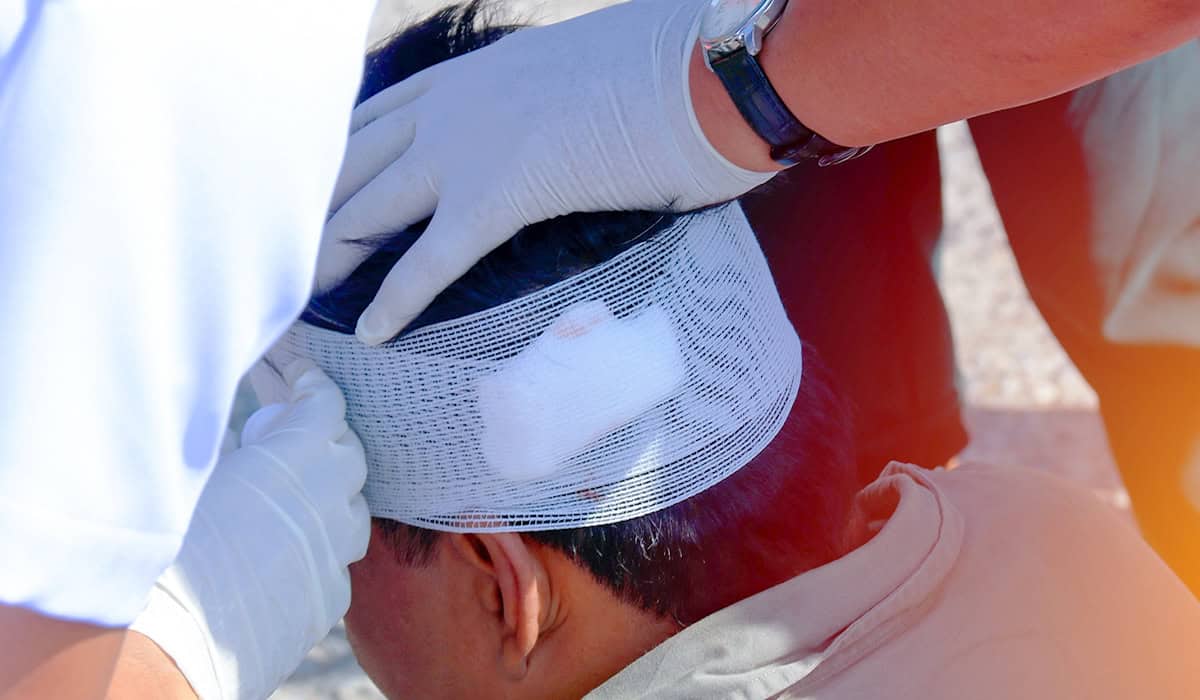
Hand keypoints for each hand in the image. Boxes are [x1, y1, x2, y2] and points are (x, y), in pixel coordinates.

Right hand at [130, 361, 368, 699]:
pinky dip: (315, 545)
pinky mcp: (334, 596)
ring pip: (351, 509)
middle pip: (348, 454)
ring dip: (329, 495)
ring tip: (291, 492)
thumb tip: (237, 427)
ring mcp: (339, 550)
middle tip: (291, 431)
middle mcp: (334, 498)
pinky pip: (334, 557)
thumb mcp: (196, 472)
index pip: (325, 401)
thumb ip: (229, 443)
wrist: (174, 638)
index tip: (298, 375)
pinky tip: (282, 550)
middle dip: (326, 437)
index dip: (310, 381)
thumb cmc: (173, 542)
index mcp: (301, 454)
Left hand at [317, 0, 774, 343]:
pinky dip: (397, 298)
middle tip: (281, 251)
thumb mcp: (576, 76)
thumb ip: (542, 106)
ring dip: (329, 252)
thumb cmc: (657, 73)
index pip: (376, 119)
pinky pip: (431, 256)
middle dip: (313, 208)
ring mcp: (467, 148)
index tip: (310, 193)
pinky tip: (372, 333)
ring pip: (369, 205)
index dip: (336, 161)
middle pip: (352, 162)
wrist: (695, 69)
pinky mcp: (498, 194)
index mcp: (467, 76)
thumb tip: (552, 135)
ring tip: (300, 293)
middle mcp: (450, 106)